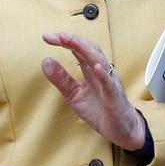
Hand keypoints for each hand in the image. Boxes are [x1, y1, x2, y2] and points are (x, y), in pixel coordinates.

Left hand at [41, 32, 145, 150]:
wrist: (119, 129)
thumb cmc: (99, 109)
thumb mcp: (74, 95)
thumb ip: (61, 79)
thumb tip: (45, 61)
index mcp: (91, 70)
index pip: (79, 49)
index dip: (65, 41)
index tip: (48, 37)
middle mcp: (102, 71)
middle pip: (90, 49)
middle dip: (74, 40)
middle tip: (58, 36)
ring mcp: (109, 82)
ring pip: (100, 61)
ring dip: (86, 50)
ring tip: (72, 42)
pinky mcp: (115, 96)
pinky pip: (109, 83)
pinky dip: (103, 74)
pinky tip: (96, 67)